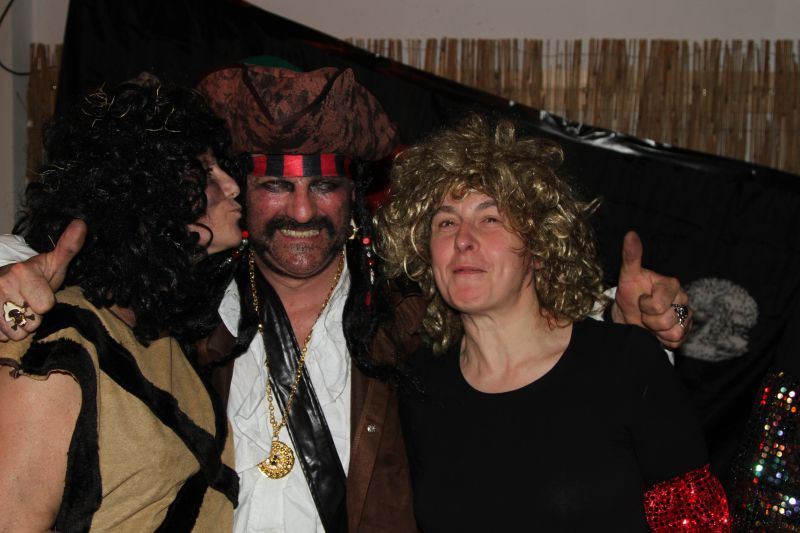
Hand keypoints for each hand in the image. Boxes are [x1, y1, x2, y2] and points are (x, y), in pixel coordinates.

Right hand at [0, 220, 85, 341]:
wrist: (2, 280)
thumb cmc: (34, 276)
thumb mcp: (53, 263)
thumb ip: (68, 248)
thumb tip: (81, 224)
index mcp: (21, 272)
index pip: (45, 306)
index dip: (46, 304)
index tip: (40, 294)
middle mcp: (1, 284)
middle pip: (31, 322)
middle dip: (32, 317)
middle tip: (27, 303)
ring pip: (14, 333)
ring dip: (18, 327)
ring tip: (16, 310)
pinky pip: (0, 337)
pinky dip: (4, 332)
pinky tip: (4, 317)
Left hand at [611, 231, 691, 348]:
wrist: (629, 316)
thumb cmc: (630, 294)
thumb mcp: (627, 275)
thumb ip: (631, 256)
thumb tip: (630, 234)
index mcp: (671, 284)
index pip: (659, 304)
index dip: (645, 306)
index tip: (641, 300)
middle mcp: (682, 299)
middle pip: (666, 321)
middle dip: (649, 321)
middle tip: (644, 313)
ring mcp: (686, 316)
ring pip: (673, 333)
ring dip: (656, 331)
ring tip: (650, 322)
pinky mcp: (686, 331)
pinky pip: (676, 341)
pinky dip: (662, 340)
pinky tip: (657, 331)